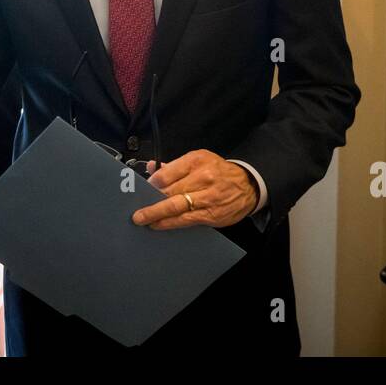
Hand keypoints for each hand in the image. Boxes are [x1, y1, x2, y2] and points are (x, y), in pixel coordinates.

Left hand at [132, 149, 257, 230]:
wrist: (248, 185)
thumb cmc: (220, 172)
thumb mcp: (199, 159)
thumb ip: (175, 166)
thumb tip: (152, 168)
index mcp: (197, 161)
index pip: (168, 172)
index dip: (152, 182)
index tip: (143, 188)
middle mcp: (202, 178)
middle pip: (170, 191)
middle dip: (151, 200)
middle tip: (137, 208)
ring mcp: (207, 197)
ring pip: (176, 207)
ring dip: (156, 214)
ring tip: (143, 219)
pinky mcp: (211, 214)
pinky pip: (186, 220)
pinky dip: (170, 223)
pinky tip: (159, 224)